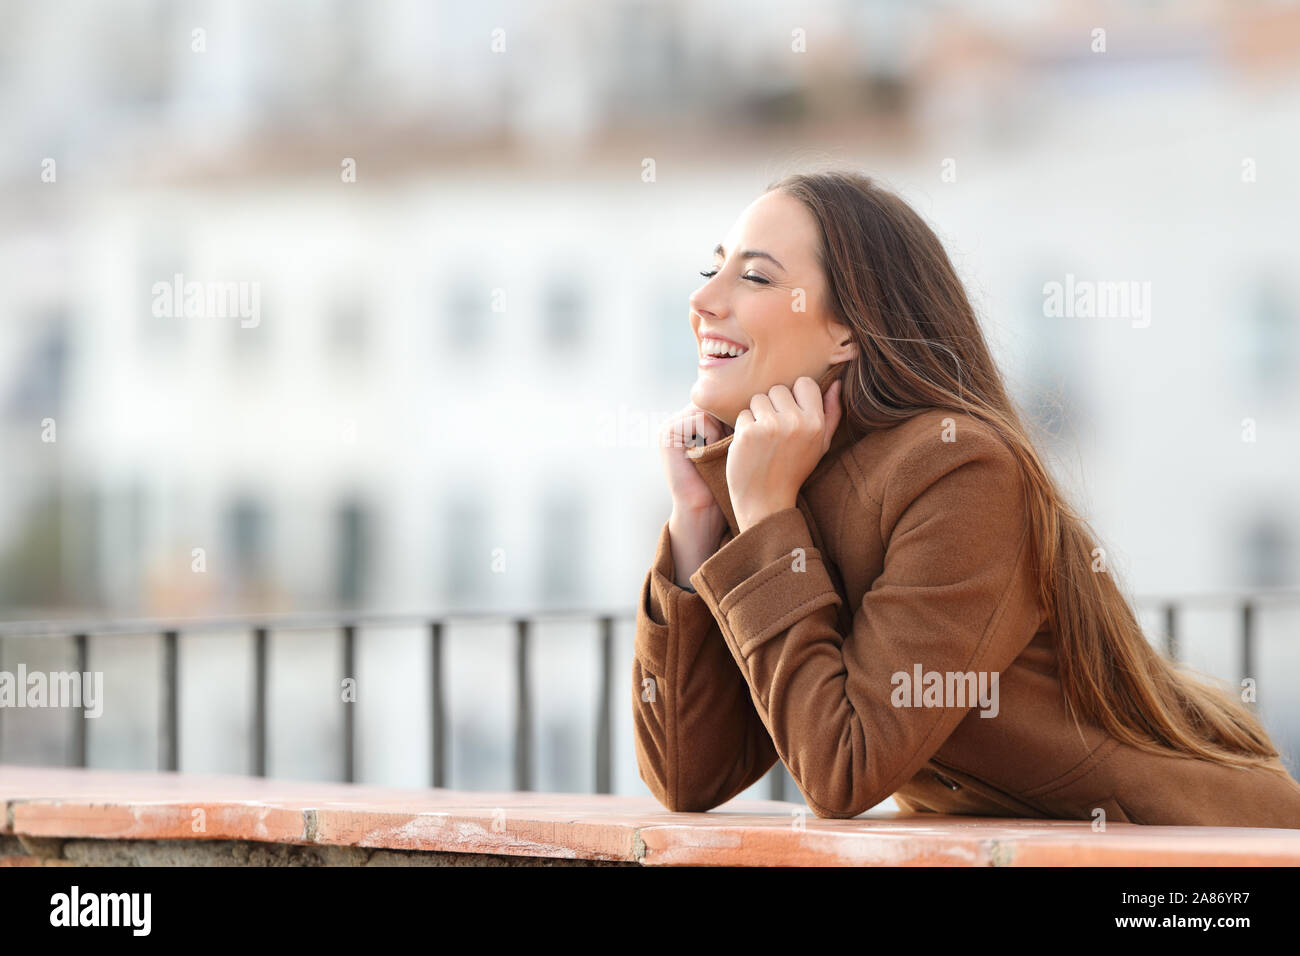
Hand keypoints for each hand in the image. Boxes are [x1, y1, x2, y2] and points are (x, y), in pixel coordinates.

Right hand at [657, 402, 731, 514]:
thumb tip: (753, 395)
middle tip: (726, 446)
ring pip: (709, 410)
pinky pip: (701, 419)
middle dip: (727, 422)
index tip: (736, 440)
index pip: (716, 402)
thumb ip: (731, 420)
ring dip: (720, 431)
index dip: (732, 417)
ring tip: (715, 452)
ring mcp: (669, 425)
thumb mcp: (729, 443)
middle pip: (712, 403)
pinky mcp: (667, 432)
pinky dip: (711, 436)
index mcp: (689, 421)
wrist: (704, 508)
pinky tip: (707, 454)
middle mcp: (676, 420)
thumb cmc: (722, 480)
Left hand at [727, 377, 842, 532]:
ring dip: (756, 415)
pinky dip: (743, 428)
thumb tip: (836, 383)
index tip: (790, 415)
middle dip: (773, 406)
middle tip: (774, 432)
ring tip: (762, 439)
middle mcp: (796, 422)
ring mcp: (771, 427)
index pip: (805, 383)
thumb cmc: (793, 470)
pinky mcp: (748, 433)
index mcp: (816, 423)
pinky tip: (750, 446)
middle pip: (778, 389)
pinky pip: (743, 414)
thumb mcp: (820, 445)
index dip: (795, 396)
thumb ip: (831, 414)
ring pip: (758, 399)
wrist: (765, 501)